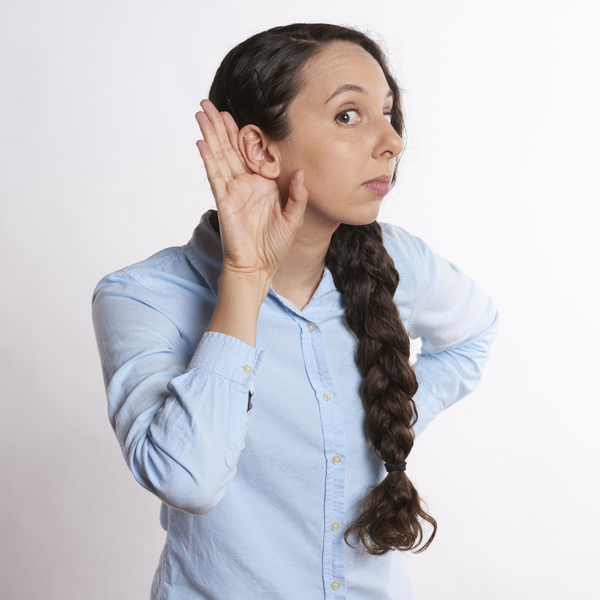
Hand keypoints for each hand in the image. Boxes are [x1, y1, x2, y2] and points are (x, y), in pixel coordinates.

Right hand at [195, 100, 307, 282]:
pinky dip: (208, 158)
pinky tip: (201, 141)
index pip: (251, 152)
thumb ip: (298, 195)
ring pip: (219, 156)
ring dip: (210, 134)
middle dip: (219, 125)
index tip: (236, 113)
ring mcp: (232, 190)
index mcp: (263, 184)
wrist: (259, 267)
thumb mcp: (294, 218)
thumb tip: (302, 172)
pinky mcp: (224, 200)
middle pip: (230, 148)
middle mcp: (245, 183)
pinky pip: (215, 175)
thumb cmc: (275, 246)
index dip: (242, 132)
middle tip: (208, 103)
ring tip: (201, 112)